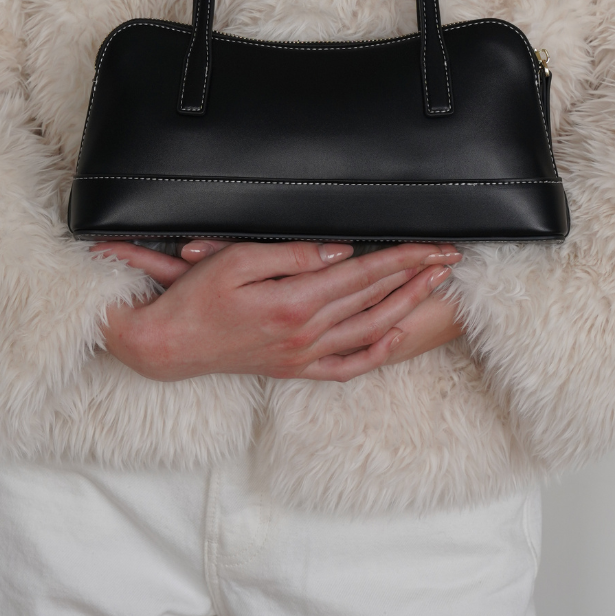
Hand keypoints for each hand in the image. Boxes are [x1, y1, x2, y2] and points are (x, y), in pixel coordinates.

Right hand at [93, 241, 461, 381]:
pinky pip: (345, 366)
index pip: (363, 273)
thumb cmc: (195, 297)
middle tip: (448, 259)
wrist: (166, 346)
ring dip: (405, 307)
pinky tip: (393, 336)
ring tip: (434, 288)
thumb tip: (335, 251)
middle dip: (416, 276)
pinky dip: (374, 351)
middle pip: (374, 300)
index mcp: (295, 302)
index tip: (432, 245)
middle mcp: (306, 334)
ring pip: (368, 331)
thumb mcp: (235, 260)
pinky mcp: (294, 369)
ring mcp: (302, 356)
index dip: (402, 257)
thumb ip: (289, 255)